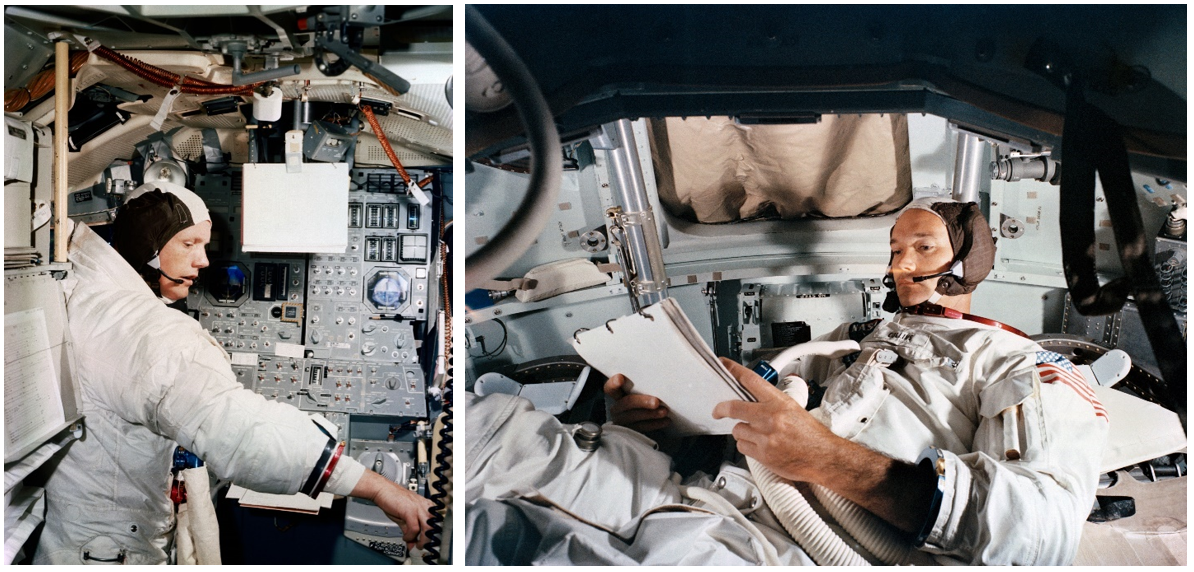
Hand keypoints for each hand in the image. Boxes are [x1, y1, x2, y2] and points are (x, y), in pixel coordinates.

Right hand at [355, 470, 434, 548]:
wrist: (382, 490)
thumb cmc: (393, 500)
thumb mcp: (404, 518)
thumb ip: (409, 530)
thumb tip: (412, 542)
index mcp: (426, 505)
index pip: (435, 522)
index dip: (431, 534)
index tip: (426, 542)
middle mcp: (425, 506)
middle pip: (434, 526)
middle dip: (428, 540)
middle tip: (421, 546)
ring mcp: (418, 507)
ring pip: (427, 528)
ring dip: (422, 540)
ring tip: (415, 544)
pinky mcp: (410, 510)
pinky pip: (414, 528)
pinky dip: (410, 536)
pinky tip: (405, 537)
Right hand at [604, 373, 671, 432]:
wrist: (645, 419)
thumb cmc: (644, 399)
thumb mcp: (640, 391)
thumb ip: (643, 386)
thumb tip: (658, 378)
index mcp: (617, 395)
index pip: (610, 388)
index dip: (613, 384)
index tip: (620, 378)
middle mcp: (617, 408)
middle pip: (626, 403)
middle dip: (642, 402)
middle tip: (656, 402)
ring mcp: (622, 421)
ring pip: (634, 417)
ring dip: (651, 414)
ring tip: (664, 411)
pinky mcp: (631, 432)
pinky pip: (642, 428)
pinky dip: (655, 424)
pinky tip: (666, 420)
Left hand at [711, 357, 840, 483]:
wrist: (824, 457)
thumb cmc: (812, 435)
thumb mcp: (794, 409)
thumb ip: (772, 403)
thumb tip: (752, 398)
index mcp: (779, 402)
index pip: (751, 380)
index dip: (733, 371)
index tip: (724, 366)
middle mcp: (770, 418)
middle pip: (734, 407)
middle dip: (722, 408)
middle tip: (718, 410)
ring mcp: (765, 437)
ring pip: (737, 430)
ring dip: (743, 431)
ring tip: (757, 434)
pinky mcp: (763, 455)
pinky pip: (742, 447)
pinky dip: (747, 446)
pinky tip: (759, 446)